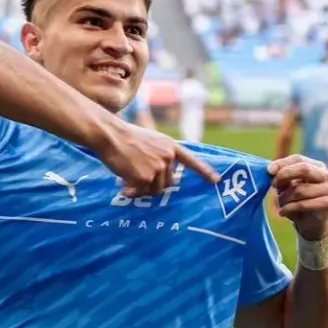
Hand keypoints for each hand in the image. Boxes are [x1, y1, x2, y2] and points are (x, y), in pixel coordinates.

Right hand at [96, 122, 218, 196]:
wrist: (111, 135)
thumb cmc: (124, 137)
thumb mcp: (149, 140)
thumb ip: (159, 153)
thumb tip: (157, 175)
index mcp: (170, 146)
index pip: (190, 160)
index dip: (204, 172)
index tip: (216, 181)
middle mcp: (167, 157)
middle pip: (168, 182)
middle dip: (154, 185)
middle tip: (137, 181)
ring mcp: (157, 167)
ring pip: (155, 190)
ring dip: (142, 190)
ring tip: (128, 182)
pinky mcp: (145, 177)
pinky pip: (141, 192)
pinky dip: (132, 192)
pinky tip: (123, 185)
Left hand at [268, 154, 327, 239]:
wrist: (310, 223)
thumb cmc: (296, 200)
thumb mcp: (286, 186)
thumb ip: (281, 176)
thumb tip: (271, 169)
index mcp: (316, 166)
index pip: (298, 159)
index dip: (282, 163)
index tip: (268, 171)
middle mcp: (326, 175)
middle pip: (303, 169)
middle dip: (284, 176)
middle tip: (273, 185)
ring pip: (299, 190)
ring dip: (284, 198)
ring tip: (280, 204)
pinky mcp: (327, 204)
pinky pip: (302, 204)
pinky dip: (288, 209)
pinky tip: (282, 212)